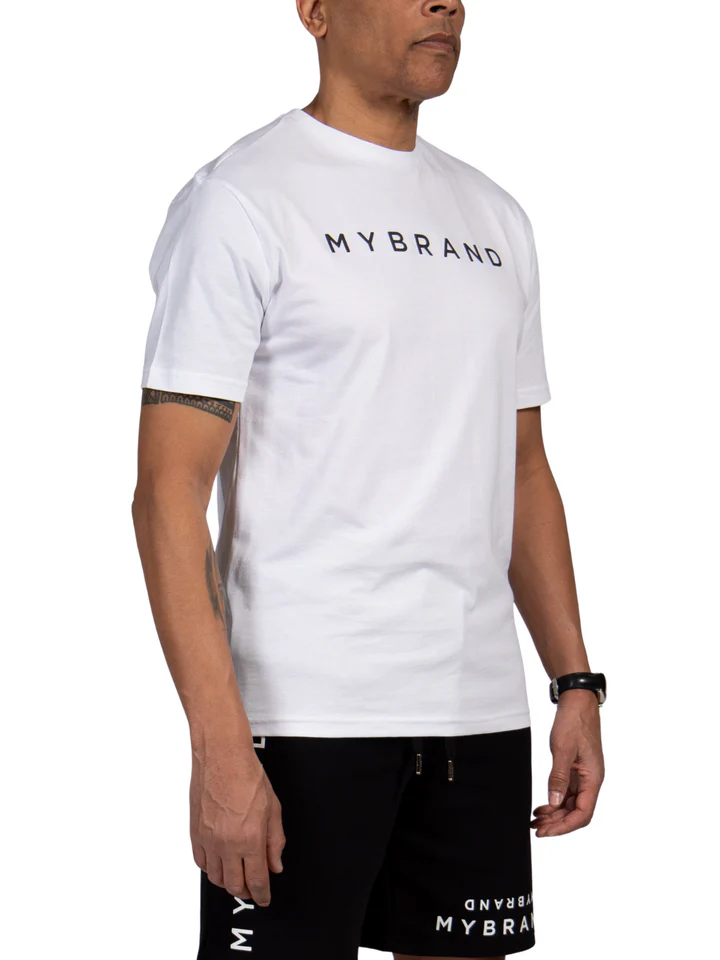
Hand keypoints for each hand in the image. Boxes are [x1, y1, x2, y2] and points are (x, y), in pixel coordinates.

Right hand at [189, 741, 285, 904]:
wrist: (222, 756)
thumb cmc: (248, 776)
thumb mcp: (273, 808)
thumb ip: (275, 841)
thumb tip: (275, 865)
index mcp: (250, 839)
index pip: (256, 880)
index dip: (262, 894)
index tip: (265, 899)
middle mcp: (227, 844)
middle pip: (234, 885)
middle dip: (246, 891)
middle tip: (253, 888)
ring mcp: (208, 839)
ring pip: (215, 878)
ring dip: (228, 882)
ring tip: (237, 876)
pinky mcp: (195, 832)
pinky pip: (201, 862)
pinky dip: (211, 868)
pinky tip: (220, 862)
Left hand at [530, 689, 604, 836]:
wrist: (577, 702)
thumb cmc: (573, 721)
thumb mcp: (562, 749)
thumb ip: (558, 777)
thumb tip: (555, 802)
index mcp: (593, 778)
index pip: (582, 814)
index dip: (564, 827)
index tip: (545, 832)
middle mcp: (591, 780)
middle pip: (577, 813)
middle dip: (557, 824)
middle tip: (535, 828)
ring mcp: (584, 776)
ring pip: (571, 804)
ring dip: (555, 814)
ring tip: (536, 819)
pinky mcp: (577, 770)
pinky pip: (568, 793)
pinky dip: (555, 801)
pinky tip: (542, 806)